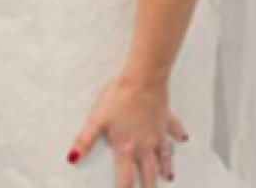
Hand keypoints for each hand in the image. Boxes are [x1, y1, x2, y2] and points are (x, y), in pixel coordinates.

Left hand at [69, 75, 188, 185]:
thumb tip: (72, 158)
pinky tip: (184, 138)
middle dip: (149, 186)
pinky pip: (174, 129)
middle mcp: (145, 145)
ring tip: (169, 177)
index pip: (126, 178)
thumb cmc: (119, 98)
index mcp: (127, 148)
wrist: (143, 79)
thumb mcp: (97, 119)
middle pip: (149, 172)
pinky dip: (179, 135)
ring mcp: (157, 132)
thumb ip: (85, 140)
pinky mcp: (165, 118)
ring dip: (166, 167)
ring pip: (164, 155)